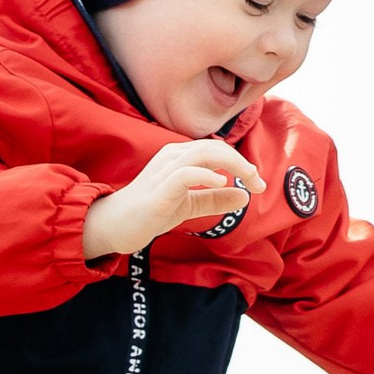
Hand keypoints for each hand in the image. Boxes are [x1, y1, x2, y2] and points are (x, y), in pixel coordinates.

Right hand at [83, 139, 260, 260]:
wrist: (115, 226)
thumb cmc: (150, 212)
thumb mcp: (189, 205)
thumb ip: (215, 200)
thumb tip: (245, 196)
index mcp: (179, 157)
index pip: (216, 149)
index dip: (241, 163)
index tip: (258, 183)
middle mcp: (172, 157)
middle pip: (214, 147)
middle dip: (242, 163)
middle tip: (259, 183)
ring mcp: (163, 171)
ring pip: (203, 153)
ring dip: (232, 164)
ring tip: (248, 180)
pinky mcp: (158, 190)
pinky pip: (184, 173)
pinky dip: (206, 175)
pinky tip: (220, 182)